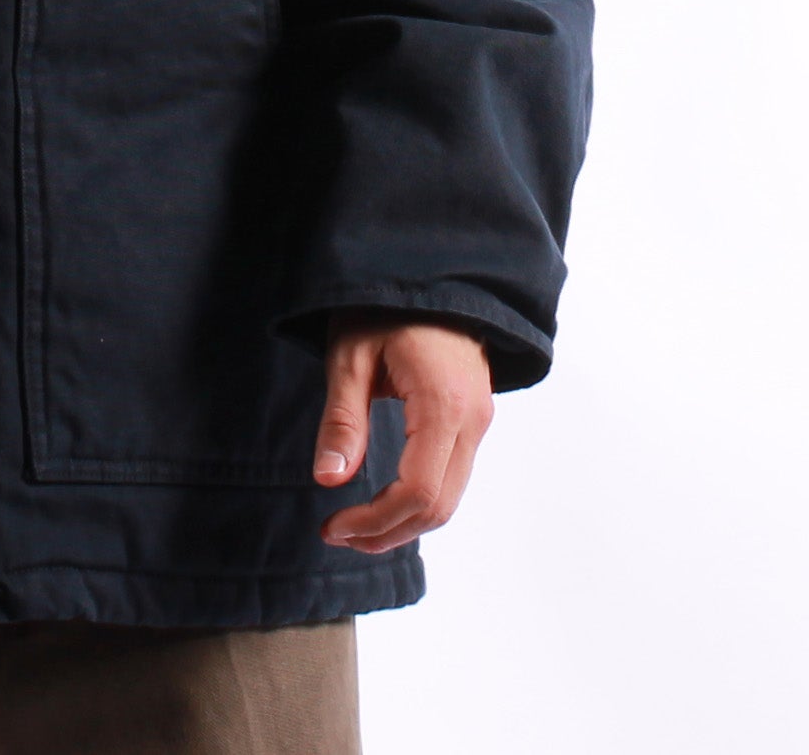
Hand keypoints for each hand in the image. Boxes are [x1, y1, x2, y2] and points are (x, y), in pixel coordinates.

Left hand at [313, 311, 493, 554]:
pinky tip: (384, 503)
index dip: (375, 521)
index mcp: (443, 404)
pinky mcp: (474, 419)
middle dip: (387, 532)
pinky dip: (420, 501)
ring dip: (404, 523)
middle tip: (336, 534)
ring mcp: (480, 421)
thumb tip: (328, 480)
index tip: (331, 527)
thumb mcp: (350, 356)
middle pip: (438, 506)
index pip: (417, 491)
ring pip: (449, 497)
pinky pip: (452, 476)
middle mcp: (473, 420)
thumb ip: (343, 418)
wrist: (430, 273)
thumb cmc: (383, 308)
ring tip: (353, 527)